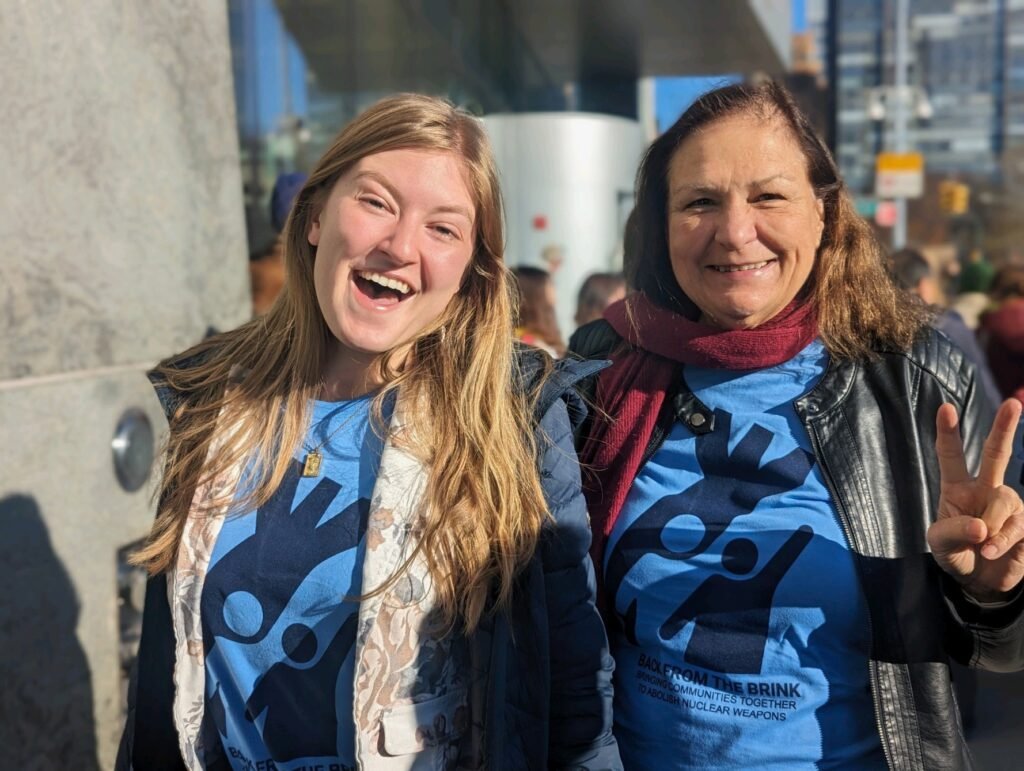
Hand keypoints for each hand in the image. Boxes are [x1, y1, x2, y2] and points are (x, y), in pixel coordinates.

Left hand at [927, 399, 1023, 601]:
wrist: (977, 580)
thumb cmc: (954, 553)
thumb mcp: (940, 543)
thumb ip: (954, 531)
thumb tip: (982, 527)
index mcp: (957, 487)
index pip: (951, 455)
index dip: (948, 432)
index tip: (945, 408)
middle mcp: (986, 489)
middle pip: (997, 453)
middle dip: (1005, 428)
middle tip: (1012, 403)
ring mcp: (1010, 505)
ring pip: (1004, 503)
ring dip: (990, 528)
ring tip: (982, 546)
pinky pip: (1018, 528)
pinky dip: (1002, 543)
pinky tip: (992, 552)